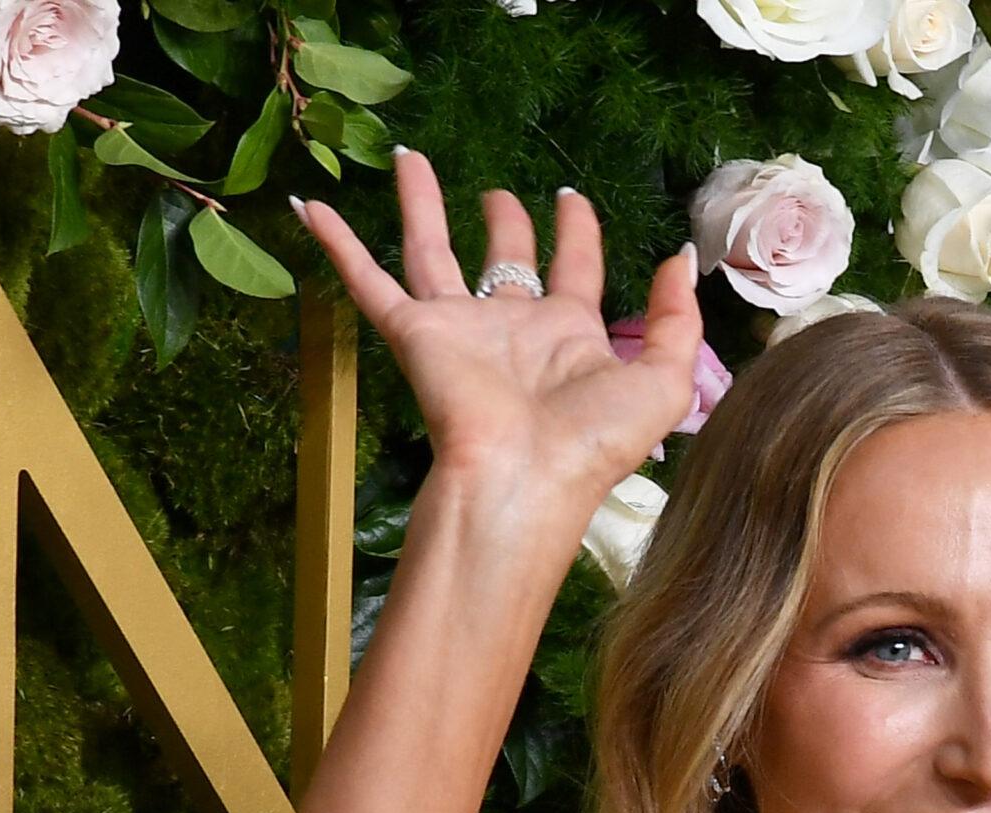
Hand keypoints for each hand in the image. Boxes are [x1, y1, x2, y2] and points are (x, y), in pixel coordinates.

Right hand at [293, 150, 704, 515]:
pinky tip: (312, 208)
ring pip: (432, 251)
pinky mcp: (414, 336)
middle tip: (497, 193)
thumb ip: (675, 319)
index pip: (574, 268)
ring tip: (409, 157)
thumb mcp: (662, 379)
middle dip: (503, 221)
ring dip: (420, 204)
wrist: (526, 478)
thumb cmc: (594, 442)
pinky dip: (338, 246)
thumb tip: (678, 259)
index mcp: (569, 335)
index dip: (576, 231)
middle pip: (502, 257)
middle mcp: (512, 327)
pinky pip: (369, 283)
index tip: (571, 198)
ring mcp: (459, 330)